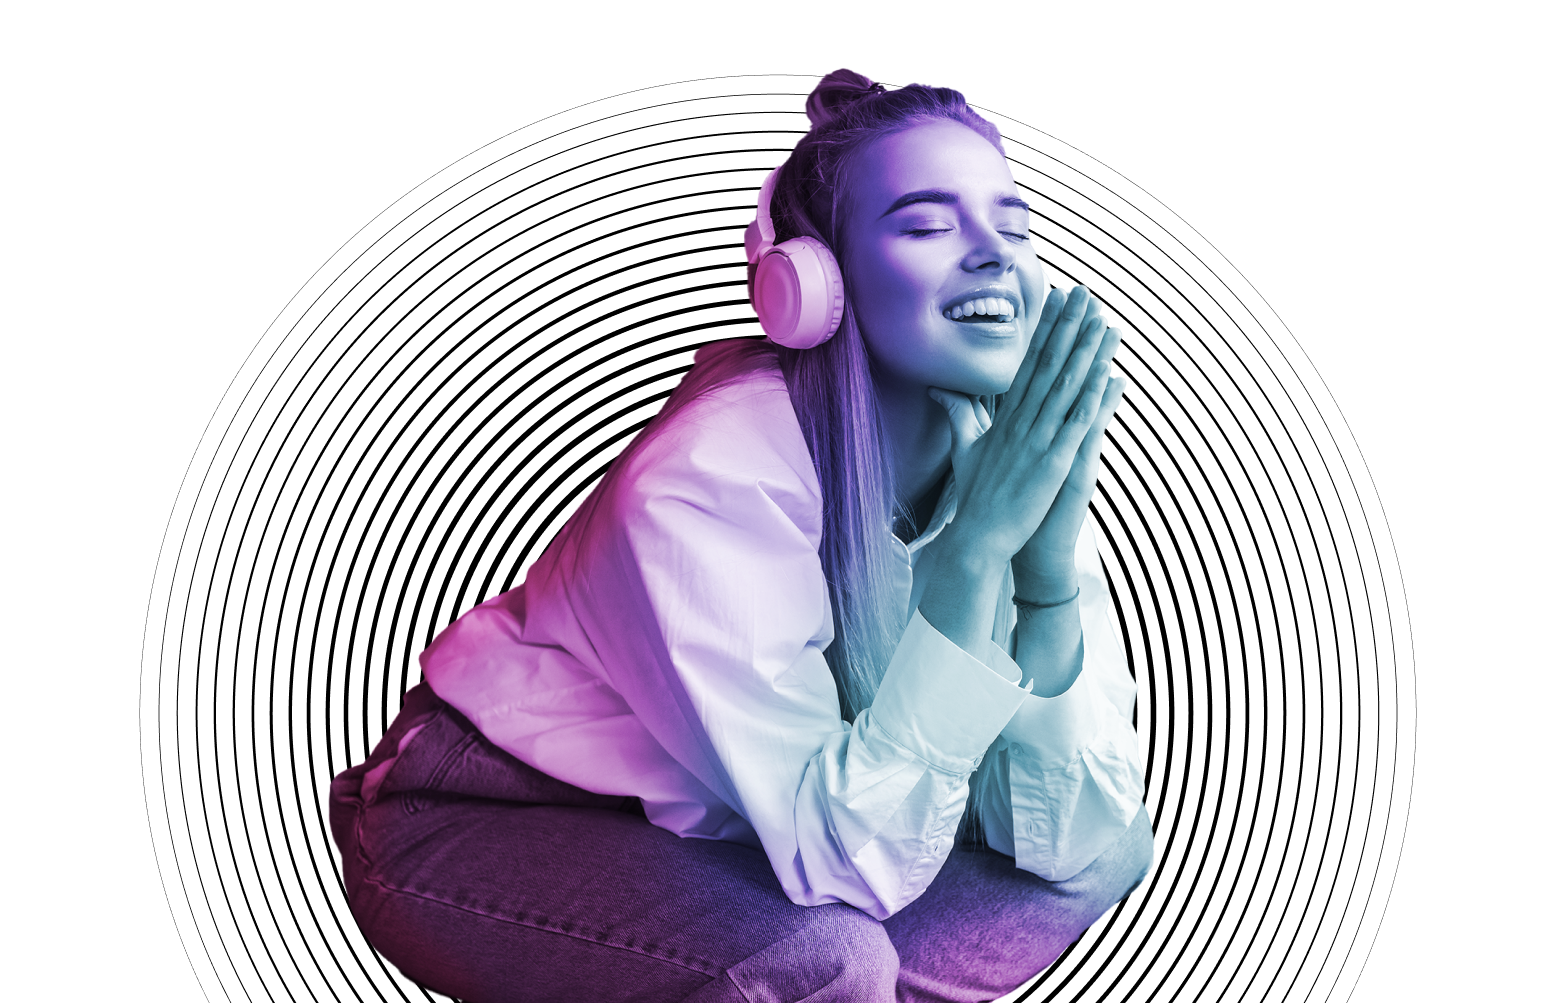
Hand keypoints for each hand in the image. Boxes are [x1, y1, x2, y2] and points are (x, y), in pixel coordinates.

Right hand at [927, 285, 1118, 581]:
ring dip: (1086, 350)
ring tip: (1103, 318)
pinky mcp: (1052, 461)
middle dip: (1068, 326)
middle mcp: (1022, 421)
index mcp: (1007, 418)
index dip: (1046, 330)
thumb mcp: (964, 450)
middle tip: (1086, 292)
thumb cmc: (974, 496)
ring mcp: (1038, 439)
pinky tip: (1106, 372)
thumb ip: (958, 416)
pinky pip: (1076, 422)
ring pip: (1065, 385)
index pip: (1029, 364)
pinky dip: (1091, 395)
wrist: (978, 535)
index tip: (1058, 301)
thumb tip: (939, 392)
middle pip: (1049, 364)